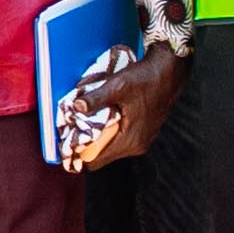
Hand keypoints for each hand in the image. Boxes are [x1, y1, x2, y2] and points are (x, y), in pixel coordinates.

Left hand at [63, 43, 184, 168]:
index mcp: (130, 141)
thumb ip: (96, 99)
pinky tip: (100, 117)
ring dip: (96, 137)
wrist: (168, 71)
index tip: (65, 140)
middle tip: (71, 128)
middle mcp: (136, 146)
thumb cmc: (145, 79)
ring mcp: (140, 140)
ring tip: (84, 121)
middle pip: (100, 156)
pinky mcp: (142, 132)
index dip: (77, 153)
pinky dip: (107, 132)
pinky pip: (118, 139)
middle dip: (85, 145)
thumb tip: (76, 107)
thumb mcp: (118, 86)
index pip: (95, 161)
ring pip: (109, 147)